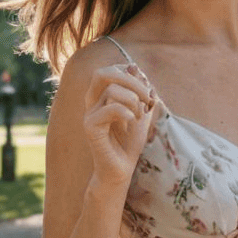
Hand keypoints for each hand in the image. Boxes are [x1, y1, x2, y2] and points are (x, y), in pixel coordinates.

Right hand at [83, 64, 156, 189]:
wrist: (121, 170)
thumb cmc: (129, 143)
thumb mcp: (141, 112)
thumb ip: (139, 91)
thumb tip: (133, 66)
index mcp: (101, 96)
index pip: (110, 70)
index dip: (130, 74)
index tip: (147, 91)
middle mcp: (91, 102)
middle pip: (103, 73)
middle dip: (131, 81)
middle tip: (147, 97)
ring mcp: (89, 114)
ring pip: (111, 90)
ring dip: (133, 100)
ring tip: (140, 115)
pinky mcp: (90, 128)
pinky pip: (110, 109)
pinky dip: (127, 112)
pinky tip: (133, 121)